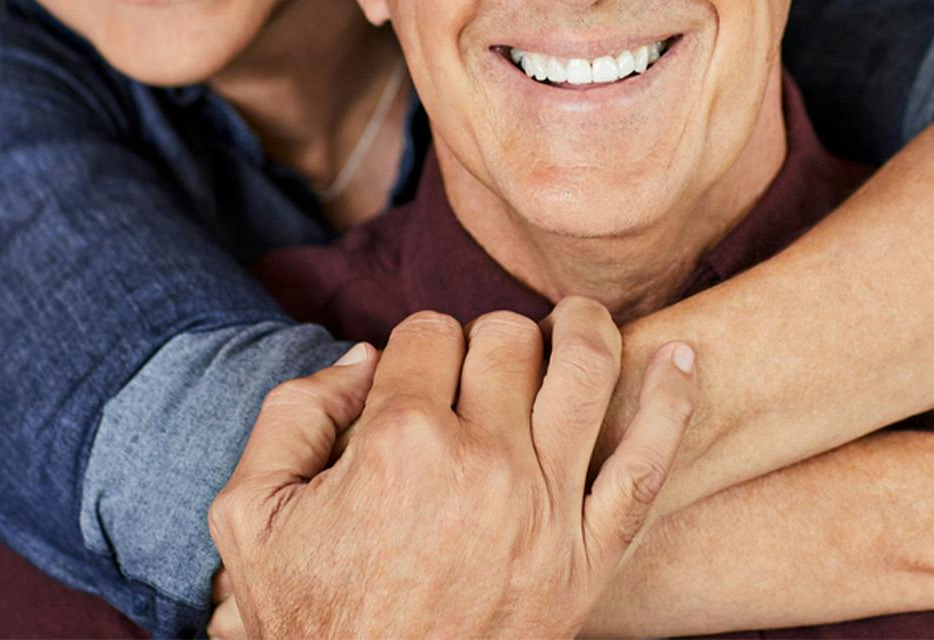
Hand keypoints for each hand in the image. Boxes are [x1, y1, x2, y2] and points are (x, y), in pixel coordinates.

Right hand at [207, 298, 697, 639]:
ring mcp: (546, 508)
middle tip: (476, 373)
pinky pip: (648, 464)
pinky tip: (683, 358)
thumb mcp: (250, 515)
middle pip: (506, 338)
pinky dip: (673, 402)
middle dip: (488, 341)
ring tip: (576, 323)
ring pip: (586, 368)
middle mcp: (483, 462)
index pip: (428, 334)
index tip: (411, 380)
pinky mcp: (590, 556)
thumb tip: (361, 358)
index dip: (415, 347)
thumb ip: (291, 413)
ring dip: (583, 329)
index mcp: (400, 443)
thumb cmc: (312, 617)